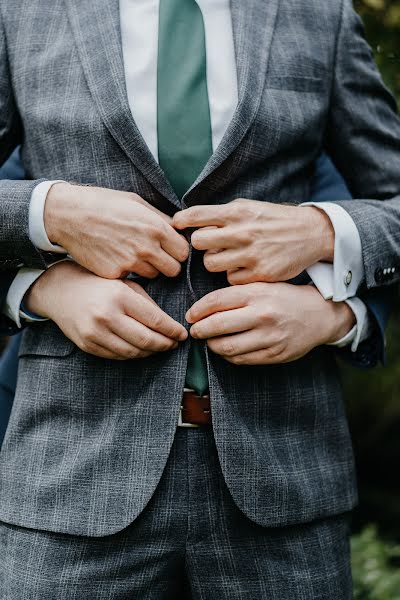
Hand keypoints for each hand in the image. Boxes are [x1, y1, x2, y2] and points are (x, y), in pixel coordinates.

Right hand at [25, 261, 187, 359]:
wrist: (60, 291)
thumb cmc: (98, 284)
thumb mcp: (124, 283)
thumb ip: (146, 303)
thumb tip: (169, 325)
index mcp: (119, 296)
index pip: (155, 320)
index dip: (172, 330)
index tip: (182, 334)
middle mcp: (106, 316)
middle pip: (146, 340)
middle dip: (165, 344)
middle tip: (175, 344)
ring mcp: (95, 333)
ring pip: (133, 352)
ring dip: (151, 352)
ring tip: (161, 347)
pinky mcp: (87, 345)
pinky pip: (117, 356)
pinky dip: (133, 355)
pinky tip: (142, 350)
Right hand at [45, 183, 188, 279]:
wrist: (68, 215)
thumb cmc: (103, 203)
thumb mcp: (136, 202)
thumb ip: (160, 218)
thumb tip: (178, 228)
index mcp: (156, 228)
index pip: (184, 252)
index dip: (178, 251)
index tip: (170, 248)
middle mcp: (146, 247)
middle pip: (173, 270)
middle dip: (167, 264)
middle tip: (155, 257)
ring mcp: (130, 263)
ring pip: (153, 276)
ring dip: (148, 269)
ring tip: (134, 255)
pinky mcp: (114, 273)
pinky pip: (131, 278)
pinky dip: (128, 272)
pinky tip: (117, 259)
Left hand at [173, 199, 333, 284]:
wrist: (309, 233)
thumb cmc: (273, 220)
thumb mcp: (248, 208)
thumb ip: (222, 215)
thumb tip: (190, 220)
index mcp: (237, 212)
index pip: (197, 215)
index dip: (182, 220)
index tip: (177, 224)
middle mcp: (242, 232)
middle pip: (198, 243)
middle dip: (201, 245)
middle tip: (210, 245)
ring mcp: (250, 254)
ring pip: (211, 264)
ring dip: (215, 262)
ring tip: (228, 257)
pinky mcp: (259, 274)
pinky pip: (230, 279)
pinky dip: (233, 275)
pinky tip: (244, 267)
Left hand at [186, 282, 354, 364]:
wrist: (321, 315)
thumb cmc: (286, 298)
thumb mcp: (263, 285)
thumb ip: (237, 293)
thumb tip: (203, 307)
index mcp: (257, 293)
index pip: (216, 301)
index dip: (197, 310)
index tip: (191, 315)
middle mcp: (262, 314)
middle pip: (217, 326)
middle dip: (199, 330)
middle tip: (195, 331)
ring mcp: (269, 336)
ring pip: (227, 346)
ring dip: (212, 345)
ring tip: (210, 341)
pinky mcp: (274, 354)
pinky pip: (241, 359)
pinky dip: (228, 356)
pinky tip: (226, 349)